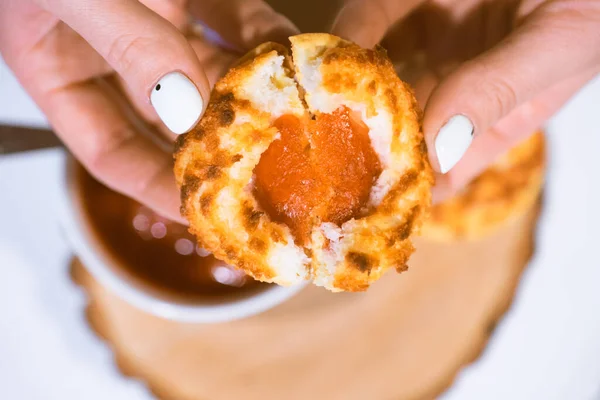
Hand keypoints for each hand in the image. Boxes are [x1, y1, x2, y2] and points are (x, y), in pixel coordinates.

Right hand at [0, 0, 296, 220]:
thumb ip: (133, 49)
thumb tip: (190, 112)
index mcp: (61, 69)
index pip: (112, 154)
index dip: (156, 188)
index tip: (204, 211)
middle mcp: (112, 53)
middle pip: (170, 125)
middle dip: (214, 150)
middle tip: (263, 179)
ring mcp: (156, 21)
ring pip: (209, 77)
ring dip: (250, 100)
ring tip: (292, 129)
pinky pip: (234, 26)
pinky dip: (262, 44)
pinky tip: (292, 62)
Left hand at [332, 0, 599, 200]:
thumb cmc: (589, 1)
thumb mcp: (554, 48)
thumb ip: (495, 93)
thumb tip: (435, 151)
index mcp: (492, 115)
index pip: (441, 170)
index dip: (406, 191)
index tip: (366, 207)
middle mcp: (455, 84)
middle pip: (395, 128)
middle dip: (356, 146)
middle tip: (321, 165)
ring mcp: (432, 41)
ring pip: (375, 78)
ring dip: (343, 92)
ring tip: (315, 111)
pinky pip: (373, 19)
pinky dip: (350, 35)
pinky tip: (332, 52)